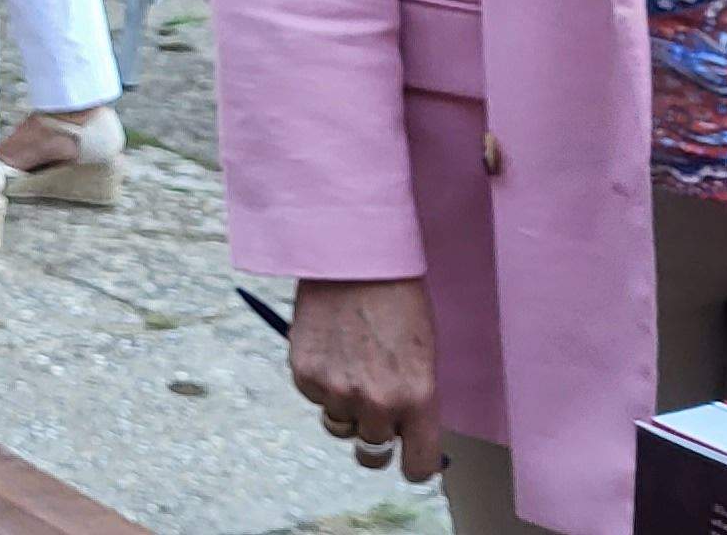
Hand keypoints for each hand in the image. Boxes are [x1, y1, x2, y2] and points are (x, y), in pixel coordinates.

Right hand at [288, 278, 442, 482]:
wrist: (355, 260)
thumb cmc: (398, 303)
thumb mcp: (422, 357)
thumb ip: (414, 400)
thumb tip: (402, 435)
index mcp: (418, 398)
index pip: (417, 466)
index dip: (413, 465)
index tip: (410, 458)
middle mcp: (377, 402)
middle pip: (372, 452)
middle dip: (375, 436)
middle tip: (374, 408)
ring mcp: (337, 390)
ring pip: (338, 425)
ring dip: (344, 407)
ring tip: (350, 366)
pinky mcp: (305, 374)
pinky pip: (314, 397)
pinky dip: (321, 381)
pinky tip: (331, 348)